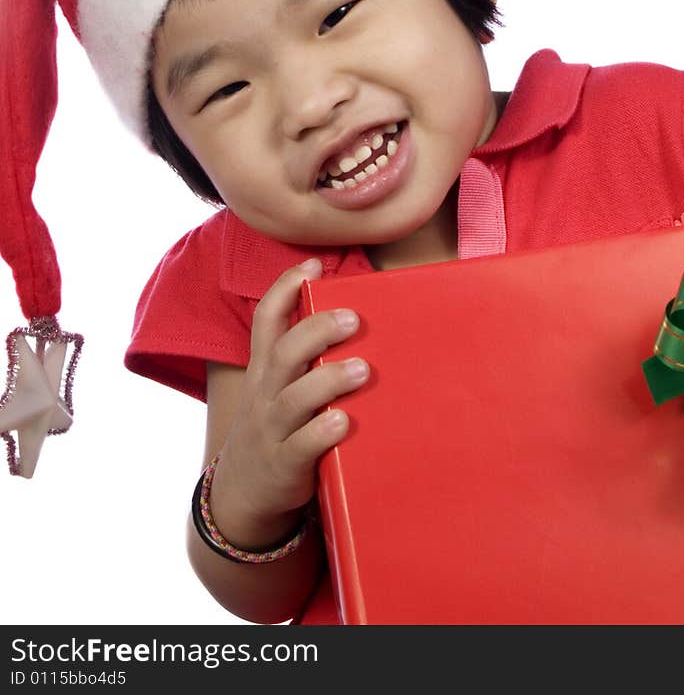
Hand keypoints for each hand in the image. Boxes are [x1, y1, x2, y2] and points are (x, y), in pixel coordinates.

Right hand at [208, 258, 367, 546]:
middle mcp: (265, 394)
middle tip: (353, 319)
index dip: (285, 288)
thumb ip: (307, 358)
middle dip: (317, 330)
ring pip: (294, 398)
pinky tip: (343, 421)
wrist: (244, 495)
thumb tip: (360, 317)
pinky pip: (300, 447)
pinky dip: (321, 432)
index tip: (313, 264)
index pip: (266, 320)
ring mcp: (272, 430)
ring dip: (329, 379)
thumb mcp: (279, 388)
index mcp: (265, 369)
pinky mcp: (284, 465)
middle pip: (284, 353)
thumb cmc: (278, 427)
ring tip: (362, 369)